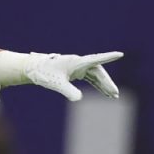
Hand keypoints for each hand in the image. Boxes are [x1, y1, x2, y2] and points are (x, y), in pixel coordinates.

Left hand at [0, 50, 122, 100]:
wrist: (33, 70)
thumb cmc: (44, 74)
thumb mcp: (56, 84)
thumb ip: (68, 91)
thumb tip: (79, 99)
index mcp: (76, 62)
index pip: (95, 60)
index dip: (108, 57)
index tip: (119, 54)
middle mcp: (79, 63)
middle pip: (98, 72)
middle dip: (107, 83)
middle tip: (115, 94)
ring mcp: (78, 67)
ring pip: (95, 76)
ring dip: (104, 85)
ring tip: (113, 96)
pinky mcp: (75, 72)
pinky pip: (90, 78)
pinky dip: (97, 85)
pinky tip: (104, 93)